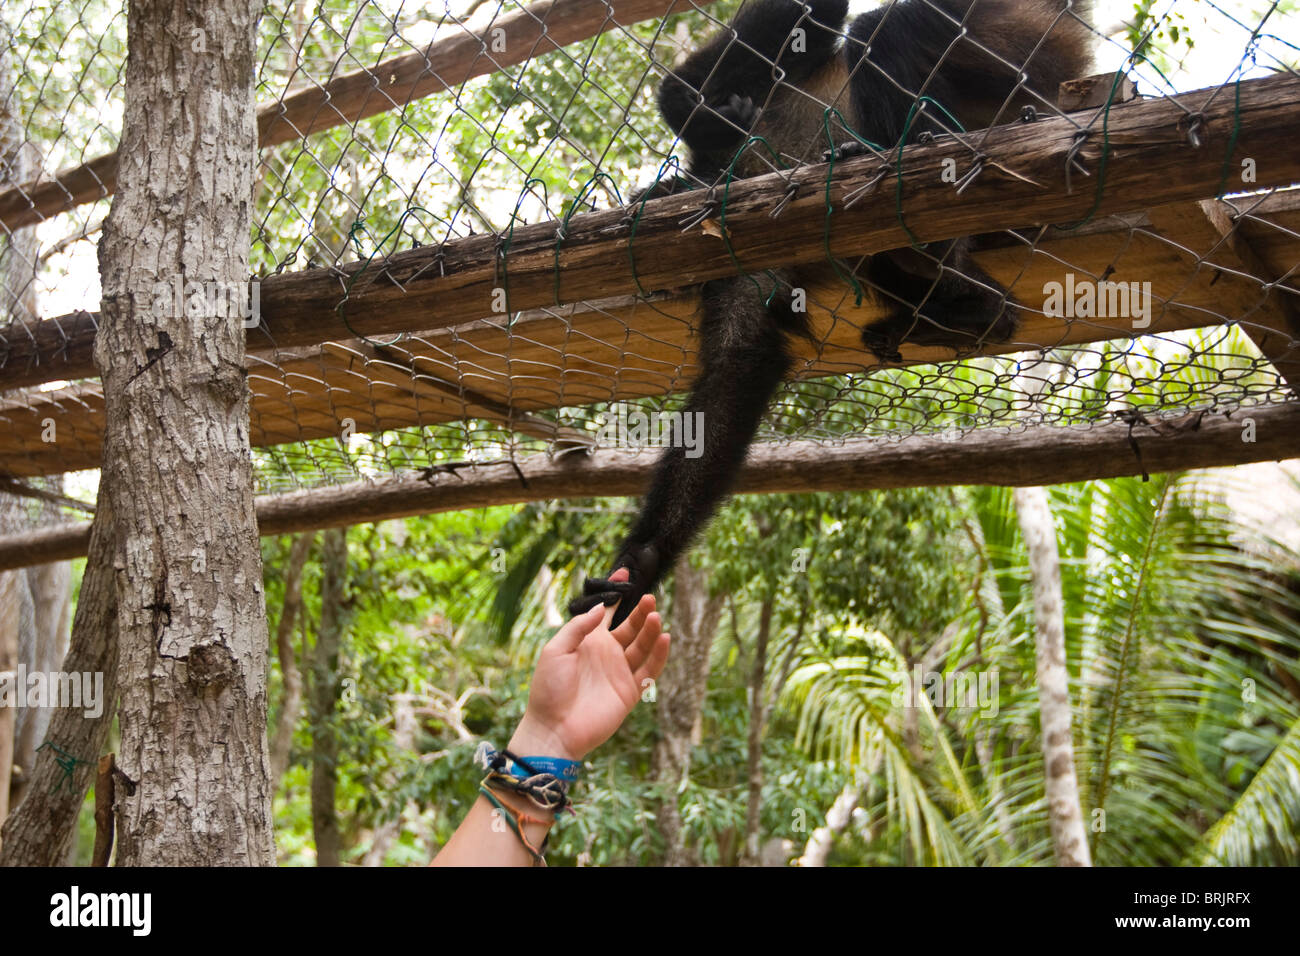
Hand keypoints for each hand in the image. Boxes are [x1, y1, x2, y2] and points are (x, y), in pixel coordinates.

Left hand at [511, 572, 669, 761]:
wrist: (552, 728)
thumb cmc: (548, 688)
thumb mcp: (555, 650)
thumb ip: (579, 627)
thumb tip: (602, 607)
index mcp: (588, 641)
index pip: (607, 612)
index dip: (616, 593)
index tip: (625, 571)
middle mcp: (607, 653)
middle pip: (630, 626)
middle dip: (640, 611)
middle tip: (649, 598)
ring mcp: (619, 672)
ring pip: (642, 645)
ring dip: (650, 630)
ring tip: (655, 615)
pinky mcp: (630, 691)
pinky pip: (649, 670)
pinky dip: (658, 655)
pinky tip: (663, 638)